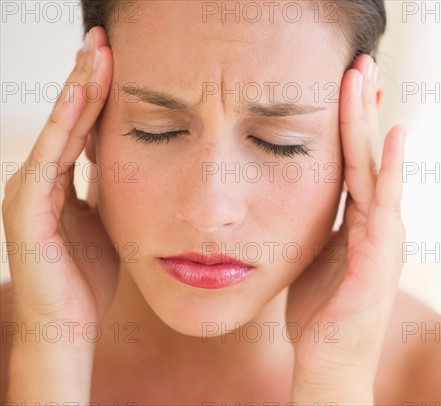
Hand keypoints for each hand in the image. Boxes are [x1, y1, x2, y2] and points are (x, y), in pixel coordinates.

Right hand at [2, 27, 114, 347]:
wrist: (68, 323)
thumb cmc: (89, 276)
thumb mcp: (107, 221)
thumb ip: (111, 190)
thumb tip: (128, 163)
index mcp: (62, 181)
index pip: (81, 125)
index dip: (96, 91)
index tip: (114, 57)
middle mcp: (41, 179)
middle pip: (67, 119)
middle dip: (85, 78)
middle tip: (101, 38)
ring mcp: (30, 192)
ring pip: (56, 130)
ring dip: (76, 91)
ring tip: (94, 53)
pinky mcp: (28, 210)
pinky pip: (49, 159)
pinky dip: (63, 127)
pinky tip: (81, 98)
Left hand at [287, 54, 405, 402]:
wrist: (329, 364)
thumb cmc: (320, 312)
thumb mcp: (314, 255)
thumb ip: (317, 224)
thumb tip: (295, 196)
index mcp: (358, 221)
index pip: (353, 160)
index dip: (349, 121)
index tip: (342, 81)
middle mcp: (377, 224)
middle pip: (367, 155)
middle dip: (360, 108)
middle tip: (358, 61)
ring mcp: (383, 242)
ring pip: (376, 171)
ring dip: (371, 124)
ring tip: (367, 80)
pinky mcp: (379, 264)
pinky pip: (384, 210)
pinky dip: (389, 172)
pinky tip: (391, 138)